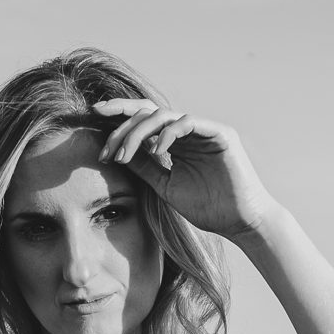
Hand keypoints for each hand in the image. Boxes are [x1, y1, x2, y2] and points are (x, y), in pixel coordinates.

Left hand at [93, 99, 280, 241]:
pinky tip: (155, 151)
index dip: (119, 115)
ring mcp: (205, 129)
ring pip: (164, 115)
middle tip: (100, 128)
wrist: (240, 223)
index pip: (144, 119)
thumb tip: (117, 153)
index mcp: (176, 141)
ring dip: (138, 131)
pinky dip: (168, 134)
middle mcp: (189, 130)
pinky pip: (188, 123)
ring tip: (123, 155)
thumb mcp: (165, 186)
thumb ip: (144, 167)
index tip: (92, 118)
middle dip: (121, 117)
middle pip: (149, 111)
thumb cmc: (208, 207)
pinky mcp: (220, 134)